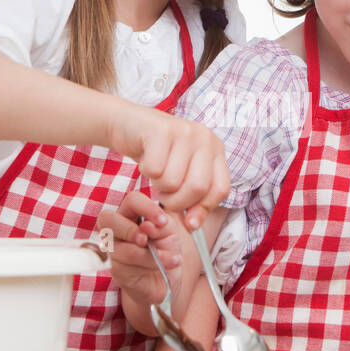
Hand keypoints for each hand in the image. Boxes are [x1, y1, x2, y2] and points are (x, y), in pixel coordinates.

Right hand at [97, 190, 188, 312]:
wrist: (167, 279)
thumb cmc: (165, 250)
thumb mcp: (170, 233)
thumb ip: (160, 225)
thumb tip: (146, 226)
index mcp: (131, 214)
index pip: (132, 201)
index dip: (146, 207)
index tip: (163, 221)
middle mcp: (116, 230)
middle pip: (107, 219)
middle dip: (129, 229)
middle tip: (147, 240)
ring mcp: (113, 251)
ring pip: (123, 249)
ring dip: (151, 255)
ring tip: (173, 258)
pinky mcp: (116, 271)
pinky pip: (127, 267)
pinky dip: (151, 265)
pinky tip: (168, 265)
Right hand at [107, 105, 229, 228]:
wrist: (129, 125)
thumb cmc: (158, 154)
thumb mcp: (182, 174)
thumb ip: (193, 198)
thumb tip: (193, 225)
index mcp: (215, 149)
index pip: (220, 189)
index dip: (204, 209)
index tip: (188, 222)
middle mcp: (204, 137)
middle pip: (198, 187)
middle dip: (176, 202)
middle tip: (164, 196)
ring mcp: (183, 131)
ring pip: (172, 182)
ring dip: (158, 185)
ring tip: (156, 172)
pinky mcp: (161, 130)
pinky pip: (154, 170)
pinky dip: (146, 172)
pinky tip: (146, 160)